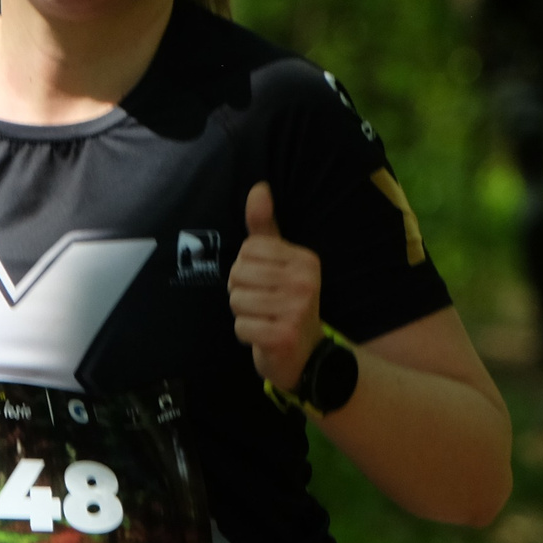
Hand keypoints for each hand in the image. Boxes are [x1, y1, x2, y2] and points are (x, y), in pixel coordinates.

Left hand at [227, 181, 321, 390]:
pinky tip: (263, 335)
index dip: (245, 268)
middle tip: (262, 304)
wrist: (306, 355)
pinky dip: (245, 334)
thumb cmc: (286, 303)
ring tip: (263, 318)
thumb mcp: (278, 261)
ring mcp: (297, 309)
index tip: (264, 283)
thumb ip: (265, 227)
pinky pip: (240, 326)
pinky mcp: (283, 335)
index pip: (248, 250)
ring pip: (237, 300)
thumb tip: (258, 188)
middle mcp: (305, 281)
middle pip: (239, 274)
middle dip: (241, 292)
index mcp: (305, 259)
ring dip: (242, 314)